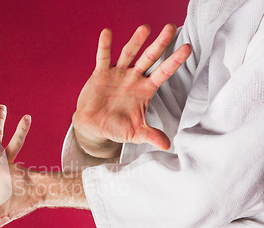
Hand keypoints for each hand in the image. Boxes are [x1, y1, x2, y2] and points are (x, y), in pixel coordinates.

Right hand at [73, 24, 191, 157]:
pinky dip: (105, 46)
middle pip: (150, 58)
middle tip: (171, 28)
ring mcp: (118, 74)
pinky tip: (107, 33)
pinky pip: (103, 58)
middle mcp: (134, 78)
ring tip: (144, 28)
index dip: (174, 61)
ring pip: (129, 54)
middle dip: (160, 44)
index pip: (163, 73)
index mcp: (145, 90)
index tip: (187, 49)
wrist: (93, 127)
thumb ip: (151, 135)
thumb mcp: (135, 133)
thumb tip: (168, 146)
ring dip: (136, 41)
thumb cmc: (116, 128)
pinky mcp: (101, 74)